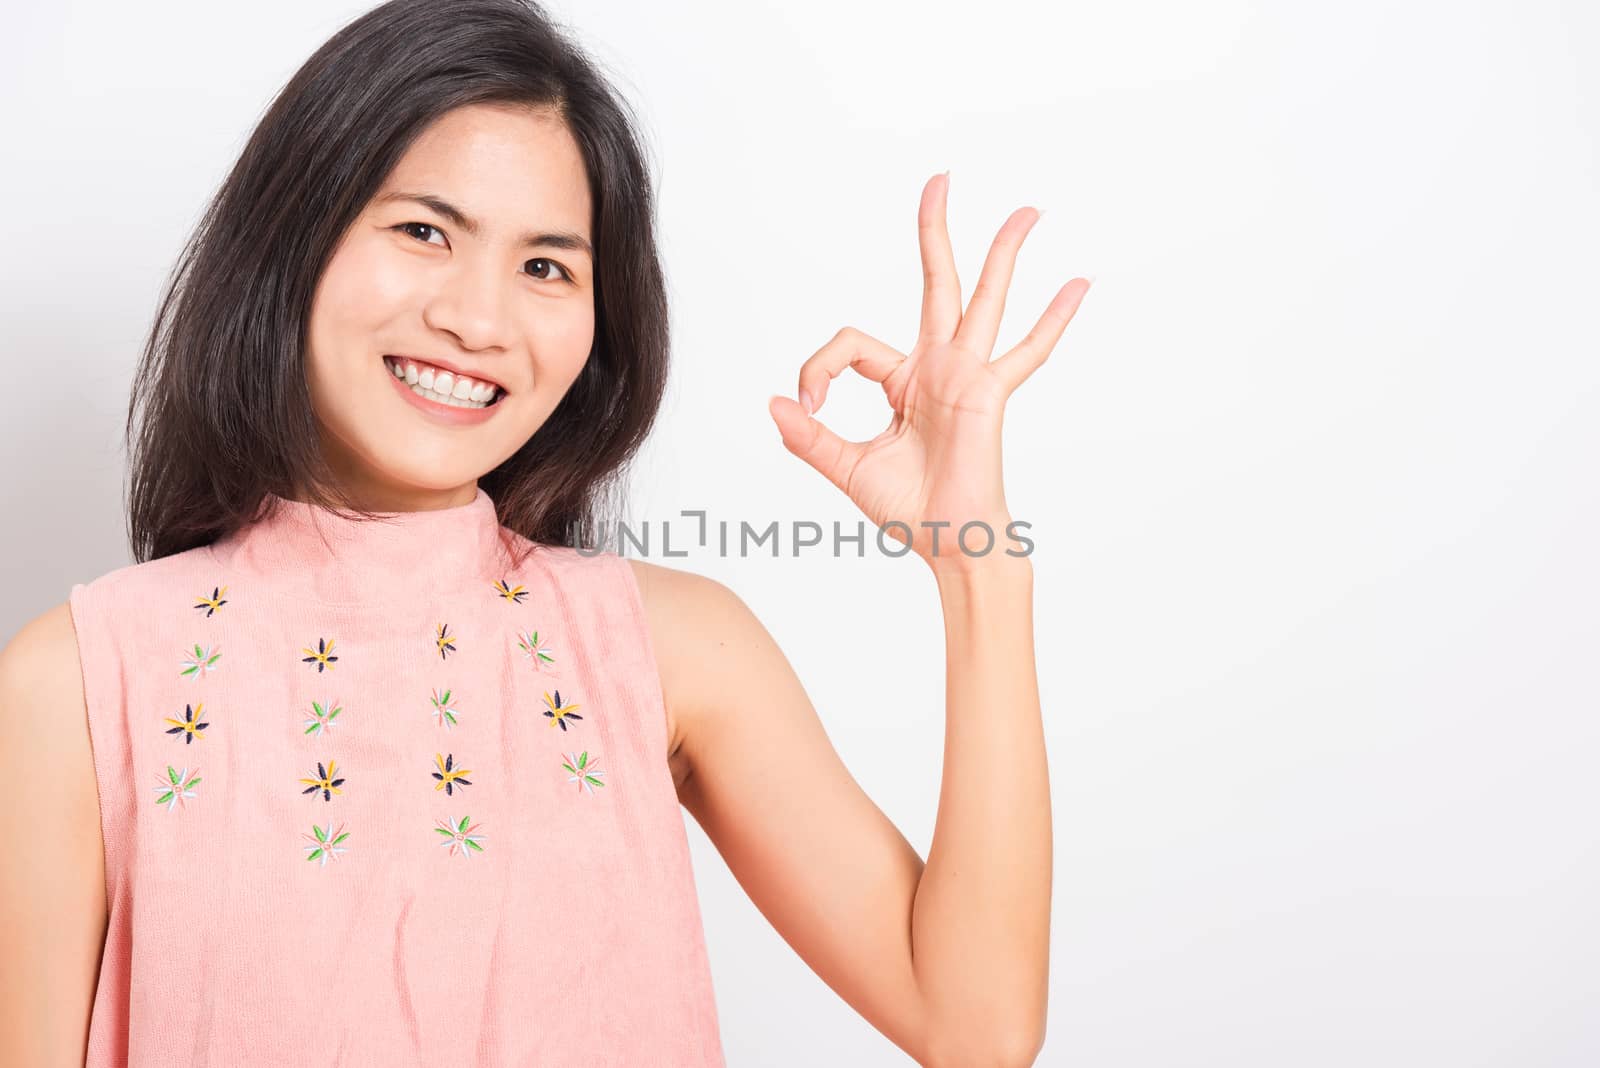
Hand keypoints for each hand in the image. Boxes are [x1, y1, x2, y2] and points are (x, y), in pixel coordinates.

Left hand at [768, 172, 1090, 572]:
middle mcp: (937, 368)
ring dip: (1004, 252)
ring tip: (1028, 210)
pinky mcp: (988, 394)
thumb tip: (775, 404)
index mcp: (903, 381)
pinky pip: (1027, 352)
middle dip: (935, 231)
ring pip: (983, 299)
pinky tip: (1079, 284)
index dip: (818, 365)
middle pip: (937, 283)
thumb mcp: (845, 467)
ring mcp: (967, 376)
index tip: (806, 403)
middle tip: (939, 180)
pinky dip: (1054, 320)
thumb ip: (809, 437)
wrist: (948, 543)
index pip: (852, 345)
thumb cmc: (909, 509)